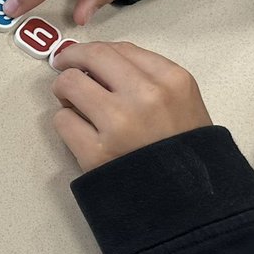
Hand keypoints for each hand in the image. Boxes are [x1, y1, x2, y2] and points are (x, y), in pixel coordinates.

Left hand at [51, 41, 211, 171]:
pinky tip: (80, 132)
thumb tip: (100, 63)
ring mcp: (119, 124)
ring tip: (74, 104)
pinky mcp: (96, 154)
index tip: (85, 58)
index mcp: (172, 80)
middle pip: (92, 57)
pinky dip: (66, 123)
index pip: (120, 49)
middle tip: (64, 66)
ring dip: (65, 91)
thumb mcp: (185, 103)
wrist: (191, 204)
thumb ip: (150, 77)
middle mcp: (146, 96)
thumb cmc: (186, 151)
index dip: (95, 51)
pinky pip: (62, 120)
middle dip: (71, 59)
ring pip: (69, 84)